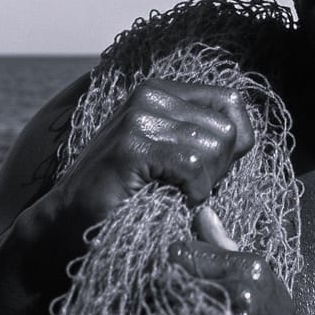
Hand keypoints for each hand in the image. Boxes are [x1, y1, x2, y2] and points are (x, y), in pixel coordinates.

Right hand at [54, 78, 253, 254]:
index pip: (232, 102)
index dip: (232, 144)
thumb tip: (247, 137)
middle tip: (185, 189)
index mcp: (161, 91)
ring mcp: (139, 115)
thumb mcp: (171, 157)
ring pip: (215, 147)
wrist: (67, 224)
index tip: (205, 171)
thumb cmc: (128, 196)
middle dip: (218, 169)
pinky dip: (191, 194)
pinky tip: (165, 200)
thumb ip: (204, 138)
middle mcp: (150, 93)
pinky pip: (193, 166)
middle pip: (228, 129)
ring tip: (170, 193)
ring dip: (203, 184)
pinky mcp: (132, 144)